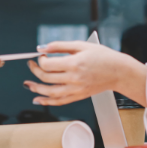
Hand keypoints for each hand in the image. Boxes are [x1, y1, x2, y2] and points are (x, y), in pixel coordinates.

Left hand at [23, 41, 146, 105]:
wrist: (118, 71)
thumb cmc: (102, 57)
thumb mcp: (81, 45)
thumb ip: (59, 46)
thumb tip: (42, 47)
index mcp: (74, 64)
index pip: (48, 65)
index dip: (41, 60)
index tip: (42, 56)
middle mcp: (74, 78)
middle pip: (46, 78)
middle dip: (35, 71)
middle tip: (32, 65)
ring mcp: (76, 89)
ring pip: (50, 92)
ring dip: (36, 89)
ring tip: (28, 84)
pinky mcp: (78, 96)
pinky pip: (59, 101)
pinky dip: (47, 101)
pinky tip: (38, 99)